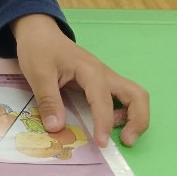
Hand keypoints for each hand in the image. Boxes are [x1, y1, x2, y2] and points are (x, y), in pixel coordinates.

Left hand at [12, 14, 149, 148]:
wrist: (39, 32)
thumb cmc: (39, 49)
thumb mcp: (38, 74)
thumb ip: (48, 101)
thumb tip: (56, 128)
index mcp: (90, 71)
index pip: (104, 100)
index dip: (104, 123)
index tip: (102, 143)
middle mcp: (104, 74)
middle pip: (137, 95)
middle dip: (139, 120)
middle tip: (126, 141)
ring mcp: (105, 77)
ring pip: (134, 96)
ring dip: (135, 117)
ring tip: (120, 136)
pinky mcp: (101, 82)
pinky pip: (122, 97)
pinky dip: (124, 113)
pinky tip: (109, 123)